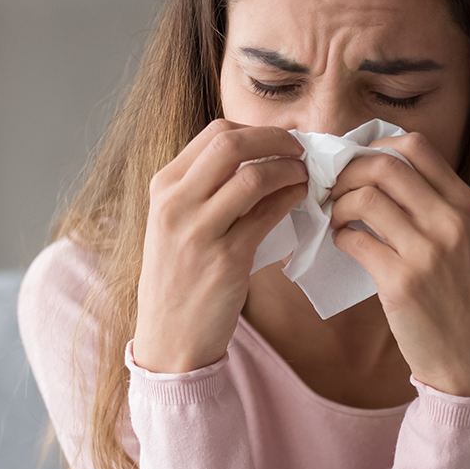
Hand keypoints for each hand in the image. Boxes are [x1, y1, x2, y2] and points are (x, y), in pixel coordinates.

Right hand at [134, 119, 308, 373]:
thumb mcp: (177, 222)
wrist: (170, 338)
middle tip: (301, 149)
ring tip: (305, 175)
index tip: (281, 140)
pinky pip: (267, 215)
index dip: (258, 130)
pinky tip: (301, 199)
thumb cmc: (180, 277)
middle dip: (276, 139)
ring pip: (253, 176)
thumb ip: (206, 188)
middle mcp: (175, 203)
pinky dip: (291, 199)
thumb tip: (261, 155)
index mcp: (163, 187)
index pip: (215, 134)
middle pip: (231, 143)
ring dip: (289, 169)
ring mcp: (199, 232)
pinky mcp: (226, 260)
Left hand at [329, 133, 469, 396]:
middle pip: (384, 165)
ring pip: (365, 197)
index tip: (355, 162)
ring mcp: (427, 251)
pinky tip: (342, 243)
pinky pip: (354, 239)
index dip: (374, 147)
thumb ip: (432, 205)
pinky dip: (338, 235)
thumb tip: (376, 170)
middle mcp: (450, 221)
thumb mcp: (464, 241)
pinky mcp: (401, 282)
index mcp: (466, 204)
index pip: (415, 147)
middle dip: (347, 171)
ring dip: (338, 203)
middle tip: (332, 187)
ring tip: (334, 217)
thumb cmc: (460, 298)